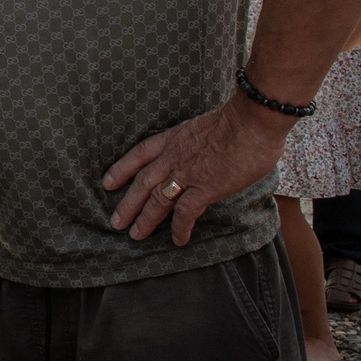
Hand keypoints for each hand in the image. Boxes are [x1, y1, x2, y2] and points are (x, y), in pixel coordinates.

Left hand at [101, 100, 288, 244]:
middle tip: (115, 222)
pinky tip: (178, 240)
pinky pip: (186, 213)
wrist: (252, 121)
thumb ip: (198, 142)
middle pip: (142, 182)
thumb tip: (207, 153)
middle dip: (127, 203)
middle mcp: (173, 156)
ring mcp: (187, 173)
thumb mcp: (206, 126)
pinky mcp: (205, 188)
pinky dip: (180, 228)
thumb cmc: (240, 119)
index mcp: (173, 138)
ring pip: (157, 200)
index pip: (139, 154)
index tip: (108, 182)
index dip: (122, 169)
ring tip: (135, 235)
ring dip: (145, 219)